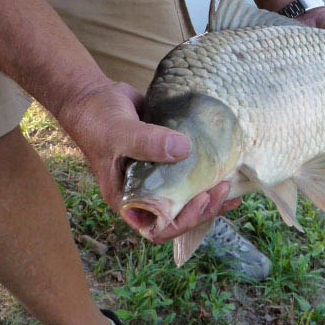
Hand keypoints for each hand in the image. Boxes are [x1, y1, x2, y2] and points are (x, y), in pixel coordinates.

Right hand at [60, 82, 239, 242]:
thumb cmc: (97, 119)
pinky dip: (206, 170)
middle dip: (204, 207)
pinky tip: (226, 163)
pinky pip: (188, 170)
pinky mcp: (166, 155)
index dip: (183, 222)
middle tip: (223, 188)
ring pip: (186, 194)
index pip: (158, 229)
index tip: (201, 201)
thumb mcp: (119, 133)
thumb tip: (184, 149)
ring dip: (209, 193)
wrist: (93, 96)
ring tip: (230, 183)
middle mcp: (144, 192)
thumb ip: (147, 142)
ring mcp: (156, 175)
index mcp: (127, 199)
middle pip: (179, 214)